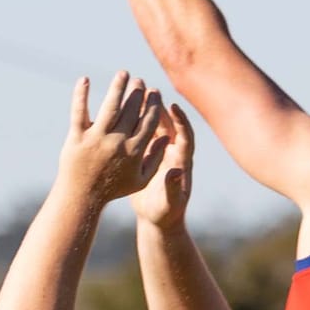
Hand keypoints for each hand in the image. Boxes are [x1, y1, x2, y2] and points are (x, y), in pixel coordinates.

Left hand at [58, 72, 171, 205]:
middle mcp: (117, 142)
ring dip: (118, 87)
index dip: (153, 104)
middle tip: (139, 81)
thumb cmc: (114, 188)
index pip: (149, 121)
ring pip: (110, 106)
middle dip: (138, 92)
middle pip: (132, 110)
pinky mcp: (77, 137)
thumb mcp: (140, 179)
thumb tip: (168, 137)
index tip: (155, 92)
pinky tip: (84, 79)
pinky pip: (79, 111)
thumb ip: (156, 159)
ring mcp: (96, 138)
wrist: (82, 196)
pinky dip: (81, 94)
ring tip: (123, 74)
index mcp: (135, 151)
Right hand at [133, 104, 194, 231]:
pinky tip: (124, 109)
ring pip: (156, 127)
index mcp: (182, 163)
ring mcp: (161, 152)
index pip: (186, 137)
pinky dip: (135, 122)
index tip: (174, 106)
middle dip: (162, 109)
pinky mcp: (148, 154)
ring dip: (148, 111)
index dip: (182, 121)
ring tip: (138, 93)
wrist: (156, 218)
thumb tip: (175, 173)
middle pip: (171, 126)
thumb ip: (172, 188)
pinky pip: (142, 133)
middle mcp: (174, 154)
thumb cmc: (165, 213)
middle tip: (152, 91)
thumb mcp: (168, 203)